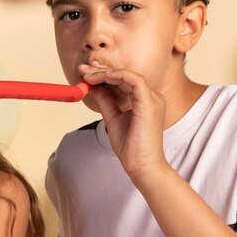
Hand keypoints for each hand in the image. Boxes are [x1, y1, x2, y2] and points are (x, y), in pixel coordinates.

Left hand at [80, 64, 168, 181]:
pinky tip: (104, 76)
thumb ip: (106, 102)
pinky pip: (136, 81)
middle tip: (83, 69)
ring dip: (106, 73)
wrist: (141, 166)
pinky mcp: (150, 104)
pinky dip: (119, 76)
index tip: (85, 73)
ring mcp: (153, 100)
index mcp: (145, 100)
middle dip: (102, 70)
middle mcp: (152, 97)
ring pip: (129, 75)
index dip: (103, 74)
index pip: (123, 80)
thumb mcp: (113, 119)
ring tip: (89, 75)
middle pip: (125, 76)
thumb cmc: (131, 147)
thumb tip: (94, 88)